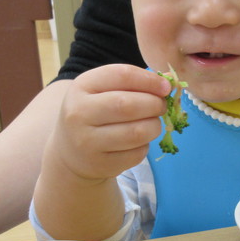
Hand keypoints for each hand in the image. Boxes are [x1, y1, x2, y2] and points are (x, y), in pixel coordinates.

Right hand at [32, 65, 171, 240]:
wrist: (70, 150)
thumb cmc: (94, 112)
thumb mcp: (102, 90)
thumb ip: (132, 83)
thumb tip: (169, 82)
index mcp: (82, 87)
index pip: (122, 76)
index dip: (149, 80)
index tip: (165, 87)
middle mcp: (79, 113)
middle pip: (129, 105)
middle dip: (155, 104)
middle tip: (161, 106)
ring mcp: (88, 142)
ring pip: (137, 132)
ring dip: (154, 126)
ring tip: (153, 123)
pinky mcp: (100, 164)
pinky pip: (137, 153)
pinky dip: (146, 145)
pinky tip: (139, 141)